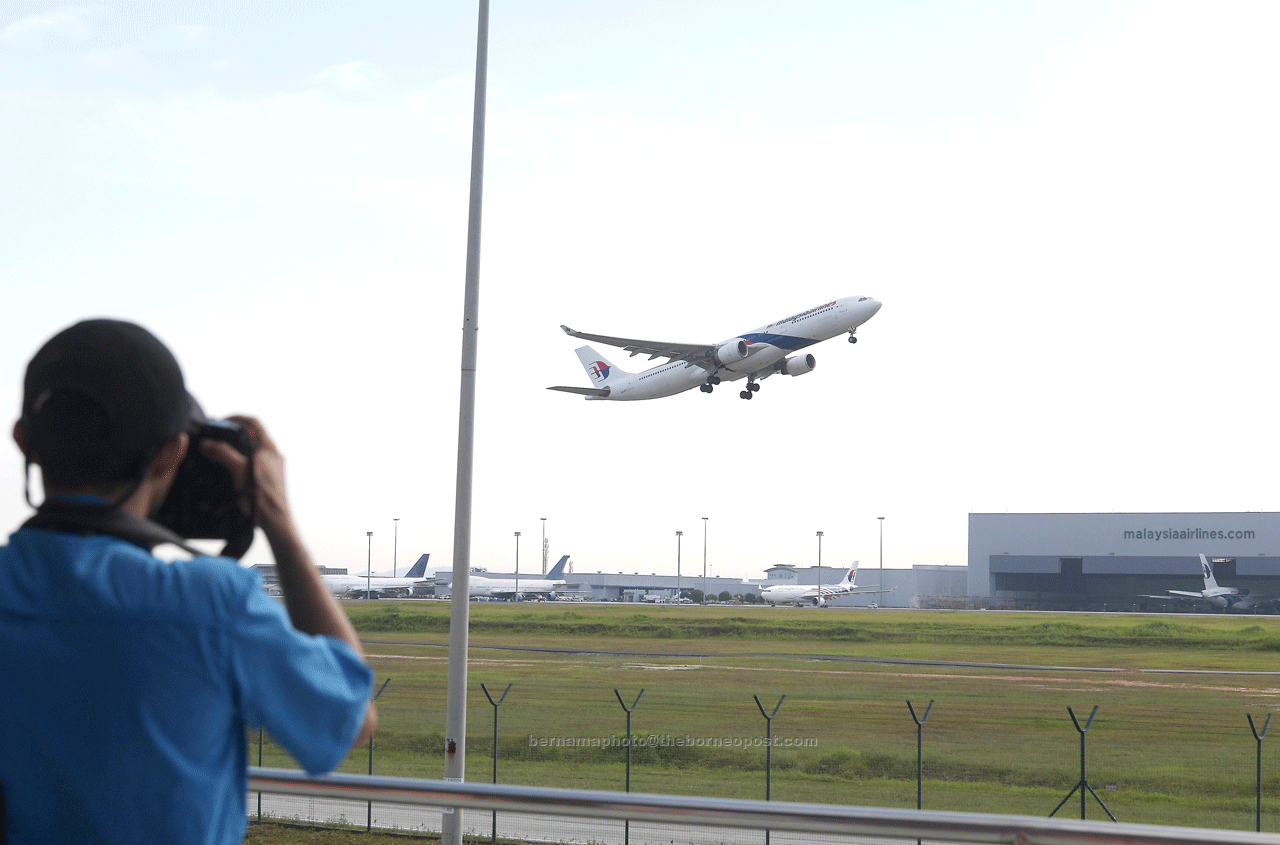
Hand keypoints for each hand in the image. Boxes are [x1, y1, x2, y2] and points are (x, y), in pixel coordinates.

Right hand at [200, 415, 292, 539]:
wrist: (275, 522)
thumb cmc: (262, 496)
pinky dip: (239, 462)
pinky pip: (252, 465)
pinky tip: (228, 471)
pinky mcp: (268, 480)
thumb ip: (223, 453)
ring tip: (218, 454)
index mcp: (270, 448)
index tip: (221, 421)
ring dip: (235, 449)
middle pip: (252, 436)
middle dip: (233, 435)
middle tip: (216, 438)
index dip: (237, 418)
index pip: (254, 422)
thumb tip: (208, 444)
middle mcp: (273, 456)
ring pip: (251, 451)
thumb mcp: (238, 469)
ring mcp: (272, 468)